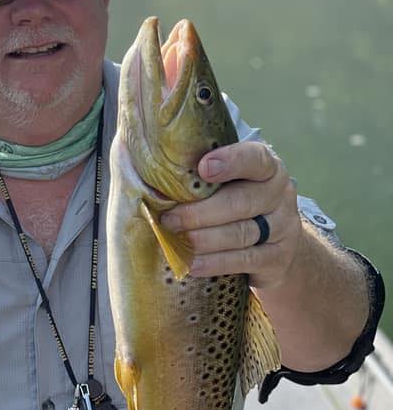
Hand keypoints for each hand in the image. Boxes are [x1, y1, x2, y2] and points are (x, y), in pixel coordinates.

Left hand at [159, 140, 302, 289]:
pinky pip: (245, 260)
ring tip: (176, 242)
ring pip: (241, 233)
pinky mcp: (278, 258)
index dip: (230, 161)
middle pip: (241, 201)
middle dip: (200, 212)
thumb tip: (127, 145)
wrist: (274, 249)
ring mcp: (282, 227)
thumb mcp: (221, 184)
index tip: (202, 168)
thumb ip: (188, 167)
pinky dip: (215, 263)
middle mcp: (279, 194)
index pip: (255, 158)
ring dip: (203, 239)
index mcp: (265, 167)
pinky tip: (192, 264)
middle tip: (169, 219)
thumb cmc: (232, 206)